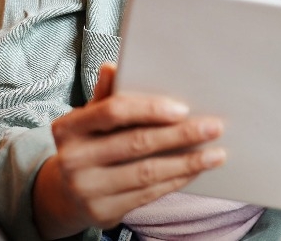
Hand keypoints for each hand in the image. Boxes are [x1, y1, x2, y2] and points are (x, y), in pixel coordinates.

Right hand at [32, 63, 224, 238]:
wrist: (64, 195)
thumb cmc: (86, 146)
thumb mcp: (87, 120)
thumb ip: (104, 96)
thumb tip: (113, 66)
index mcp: (68, 128)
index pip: (113, 112)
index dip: (149, 109)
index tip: (182, 108)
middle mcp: (73, 160)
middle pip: (136, 143)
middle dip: (180, 135)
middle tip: (214, 127)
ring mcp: (87, 189)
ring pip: (147, 173)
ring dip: (187, 162)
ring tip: (216, 154)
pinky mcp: (103, 213)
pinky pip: (148, 194)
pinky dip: (176, 181)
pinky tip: (195, 170)